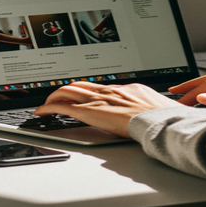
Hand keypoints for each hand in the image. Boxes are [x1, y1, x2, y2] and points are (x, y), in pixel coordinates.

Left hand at [34, 82, 182, 137]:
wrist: (160, 121)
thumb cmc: (164, 119)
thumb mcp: (158, 109)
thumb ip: (150, 111)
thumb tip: (154, 116)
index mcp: (127, 89)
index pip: (100, 86)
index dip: (88, 90)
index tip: (82, 94)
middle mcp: (110, 91)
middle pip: (82, 84)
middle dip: (67, 89)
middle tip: (57, 96)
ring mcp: (100, 100)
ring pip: (69, 91)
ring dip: (55, 96)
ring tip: (47, 103)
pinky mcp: (91, 112)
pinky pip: (63, 106)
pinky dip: (49, 107)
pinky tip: (42, 111)